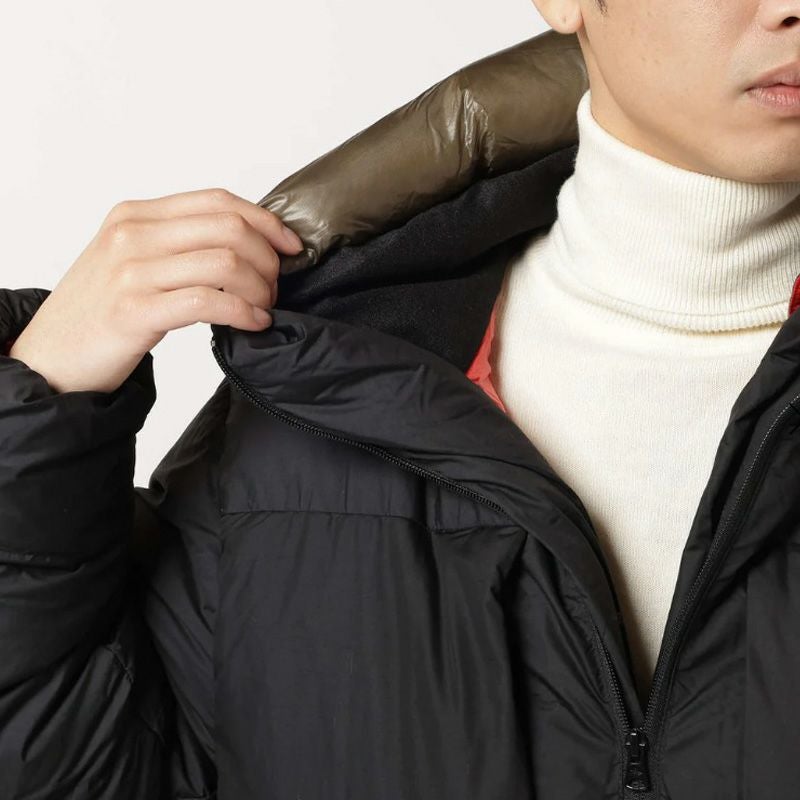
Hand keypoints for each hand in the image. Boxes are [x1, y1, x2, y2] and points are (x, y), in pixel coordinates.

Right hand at [8, 187, 303, 393]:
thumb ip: (178, 245)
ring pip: (225, 262)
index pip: (218, 201)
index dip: (266, 221)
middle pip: (229, 228)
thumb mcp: (133, 261)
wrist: (51, 359)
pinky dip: (244, 313)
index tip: (291, 246)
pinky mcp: (134, 311)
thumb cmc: (99, 313)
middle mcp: (132, 234)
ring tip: (264, 307)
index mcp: (136, 215)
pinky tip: (255, 323)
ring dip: (260, 288)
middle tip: (275, 287)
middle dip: (268, 259)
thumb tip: (246, 247)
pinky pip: (209, 302)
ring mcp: (131, 271)